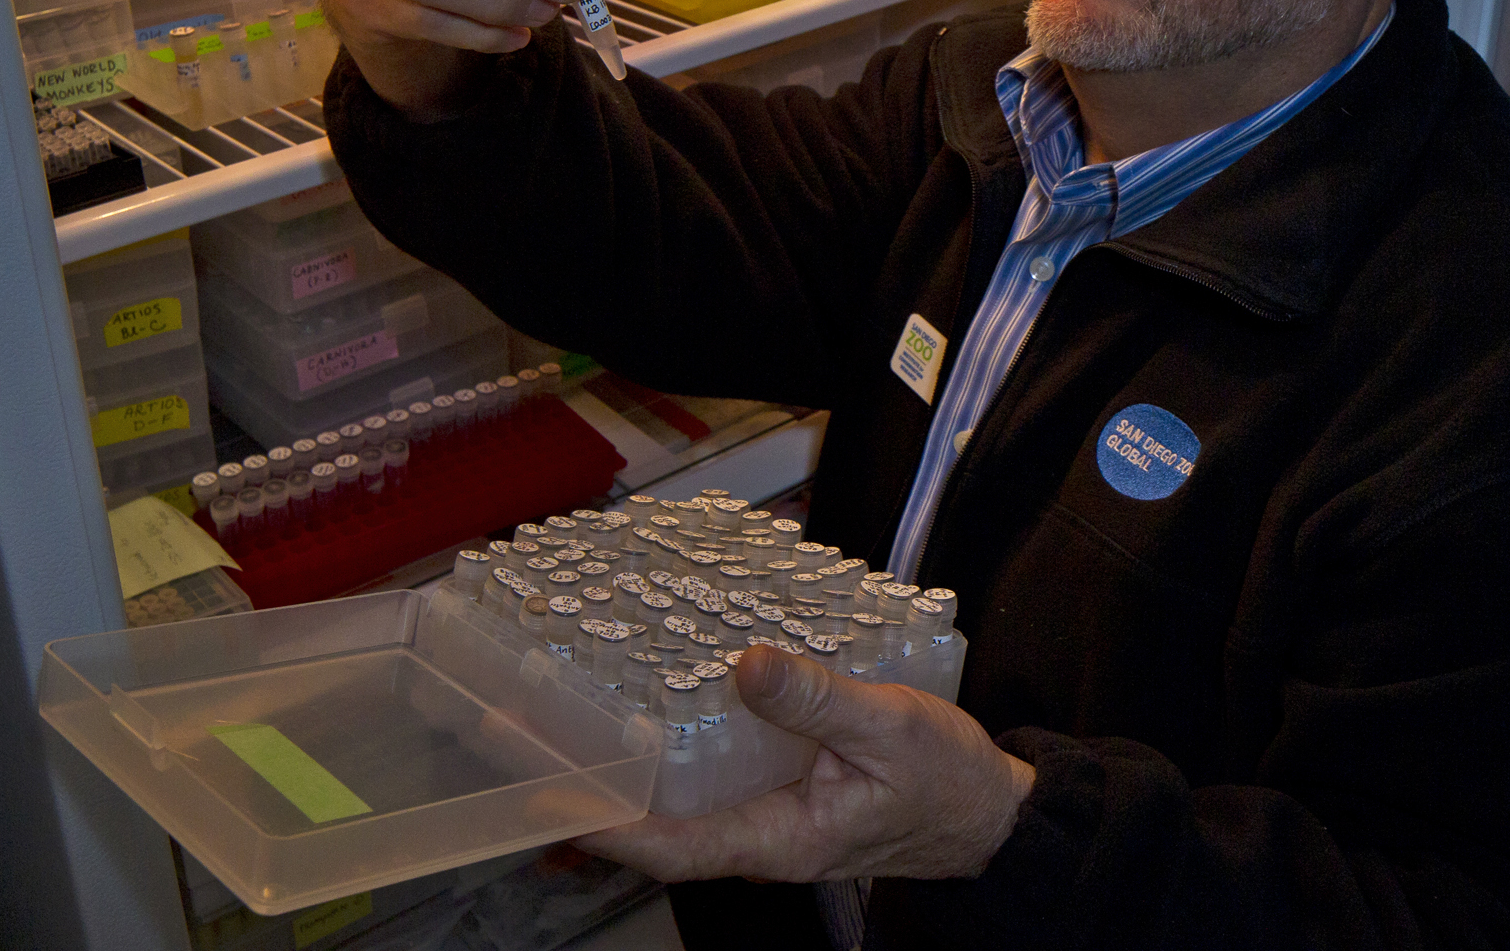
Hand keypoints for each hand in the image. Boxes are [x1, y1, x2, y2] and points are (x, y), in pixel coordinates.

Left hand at [574, 645, 1034, 882]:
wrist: (992, 807)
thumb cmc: (948, 780)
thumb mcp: (890, 727)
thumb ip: (819, 700)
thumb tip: (748, 664)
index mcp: (780, 836)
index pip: (672, 845)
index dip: (603, 821)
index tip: (545, 792)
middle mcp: (759, 831)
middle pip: (654, 820)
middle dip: (587, 782)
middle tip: (518, 727)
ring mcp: (765, 809)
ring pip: (675, 794)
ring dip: (619, 759)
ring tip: (558, 708)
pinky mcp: (777, 784)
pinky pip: (709, 770)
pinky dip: (669, 738)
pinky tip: (645, 697)